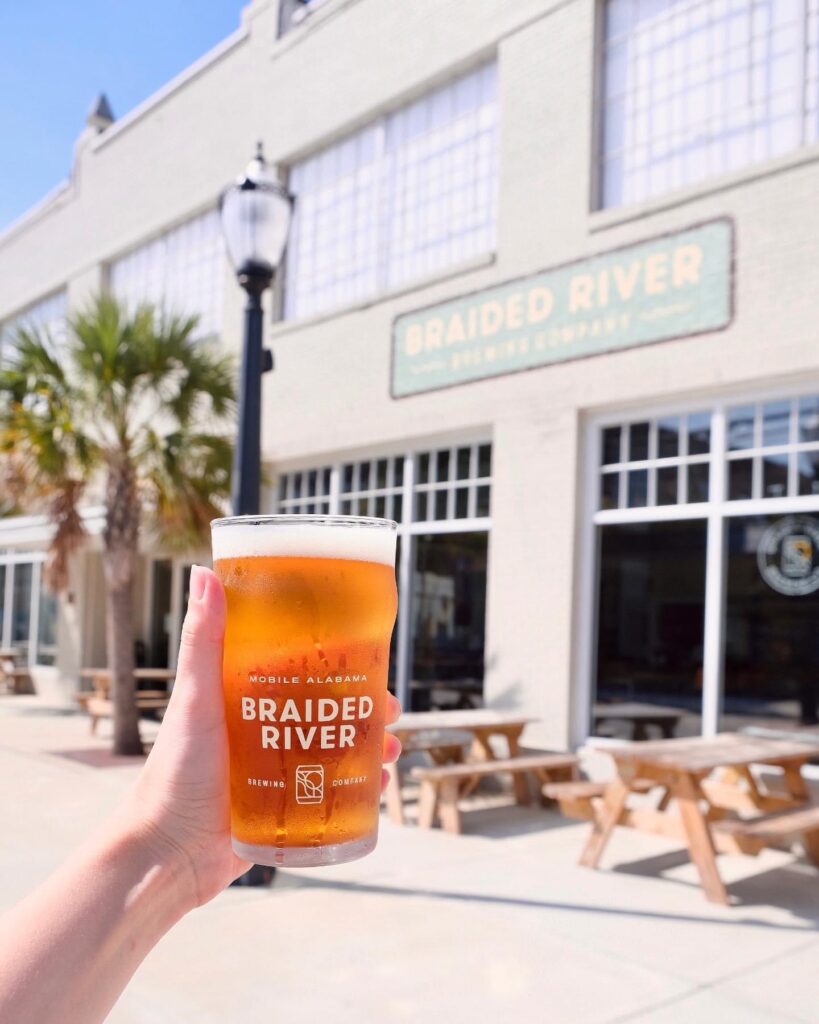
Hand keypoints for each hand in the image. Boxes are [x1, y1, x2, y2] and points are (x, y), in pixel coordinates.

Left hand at [115, 565, 401, 908]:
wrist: (168, 856)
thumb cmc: (174, 774)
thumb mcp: (196, 700)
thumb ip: (202, 640)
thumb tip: (204, 572)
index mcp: (247, 696)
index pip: (301, 666)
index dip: (339, 658)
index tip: (369, 653)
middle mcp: (266, 728)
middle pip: (329, 707)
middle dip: (366, 706)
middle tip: (388, 709)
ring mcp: (279, 769)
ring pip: (338, 748)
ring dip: (370, 745)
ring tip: (389, 750)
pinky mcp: (287, 808)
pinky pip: (333, 792)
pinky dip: (360, 788)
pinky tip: (377, 789)